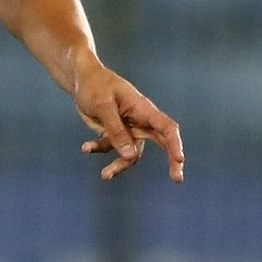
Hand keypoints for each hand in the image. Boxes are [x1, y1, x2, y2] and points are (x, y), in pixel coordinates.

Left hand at [74, 62, 183, 182]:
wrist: (82, 81)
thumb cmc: (96, 86)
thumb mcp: (103, 107)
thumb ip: (116, 131)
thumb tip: (130, 156)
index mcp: (143, 109)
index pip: (166, 128)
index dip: (175, 144)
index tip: (179, 160)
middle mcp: (140, 121)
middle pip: (161, 143)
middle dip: (171, 161)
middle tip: (178, 179)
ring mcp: (128, 129)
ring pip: (130, 154)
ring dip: (118, 166)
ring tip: (104, 175)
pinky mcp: (114, 135)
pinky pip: (110, 148)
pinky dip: (98, 149)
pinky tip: (86, 148)